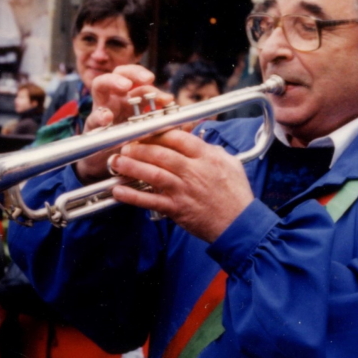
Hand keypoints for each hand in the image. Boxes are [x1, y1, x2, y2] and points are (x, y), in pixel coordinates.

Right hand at [76, 65, 173, 183]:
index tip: (168, 97)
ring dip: (113, 81)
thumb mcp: (150, 134)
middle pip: (120, 73)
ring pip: (101, 84)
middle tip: (148, 79)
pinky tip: (107, 117)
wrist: (107, 165)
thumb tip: (189, 125)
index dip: (153, 85)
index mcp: (130, 98)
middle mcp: (115, 99)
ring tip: (124, 86)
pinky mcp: (91, 126)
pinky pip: (93, 117)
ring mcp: (101, 109)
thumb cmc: (129, 145)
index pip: (139, 80)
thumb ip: (166, 127)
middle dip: (134, 73)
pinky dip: (100, 115)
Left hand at [110, 128, 253, 241]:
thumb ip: (212, 150)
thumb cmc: (237, 194)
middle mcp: (193, 171)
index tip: (146, 132)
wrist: (239, 225)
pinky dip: (133, 196)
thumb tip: (197, 140)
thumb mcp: (231, 163)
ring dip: (132, 167)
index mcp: (206, 157)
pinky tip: (119, 191)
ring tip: (117, 161)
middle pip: (161, 153)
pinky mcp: (177, 209)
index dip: (158, 132)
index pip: (178, 137)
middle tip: (125, 145)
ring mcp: (183, 190)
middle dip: (139, 147)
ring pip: (153, 174)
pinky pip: (151, 201)